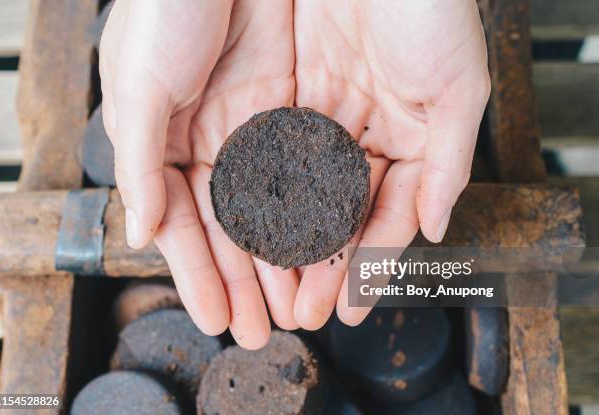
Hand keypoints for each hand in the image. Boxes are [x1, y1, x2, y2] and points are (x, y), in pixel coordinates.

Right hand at [100, 0, 297, 348]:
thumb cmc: (166, 8)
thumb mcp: (138, 84)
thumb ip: (141, 163)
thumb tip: (141, 233)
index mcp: (169, 144)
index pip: (186, 225)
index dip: (199, 275)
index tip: (216, 319)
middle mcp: (215, 144)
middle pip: (233, 227)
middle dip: (246, 281)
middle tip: (260, 329)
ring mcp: (258, 129)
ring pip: (275, 207)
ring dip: (284, 258)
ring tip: (296, 306)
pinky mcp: (298, 108)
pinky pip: (310, 169)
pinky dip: (316, 210)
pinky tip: (323, 250)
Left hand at [292, 0, 489, 328]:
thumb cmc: (430, 5)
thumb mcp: (457, 87)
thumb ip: (447, 164)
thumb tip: (435, 231)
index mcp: (407, 138)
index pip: (386, 216)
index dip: (369, 264)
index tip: (350, 308)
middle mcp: (362, 134)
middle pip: (337, 214)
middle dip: (320, 267)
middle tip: (302, 314)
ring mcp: (322, 116)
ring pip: (299, 193)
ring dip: (286, 244)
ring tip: (273, 293)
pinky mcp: (284, 94)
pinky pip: (267, 153)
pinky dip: (260, 194)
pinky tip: (250, 235)